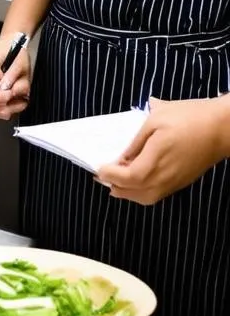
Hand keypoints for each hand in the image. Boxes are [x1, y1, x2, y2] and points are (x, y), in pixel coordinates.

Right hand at [0, 35, 31, 119]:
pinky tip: (19, 102)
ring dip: (6, 109)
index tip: (9, 95)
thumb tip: (6, 90)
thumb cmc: (12, 48)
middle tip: (15, 101)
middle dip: (0, 107)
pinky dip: (9, 108)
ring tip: (20, 102)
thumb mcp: (16, 60)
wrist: (14, 44)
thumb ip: (11, 76)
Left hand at [96, 97, 229, 204]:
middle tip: (100, 176)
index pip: (129, 177)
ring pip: (148, 197)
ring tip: (114, 182)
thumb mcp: (156, 119)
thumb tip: (122, 155)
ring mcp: (176, 181)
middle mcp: (167, 175)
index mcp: (157, 158)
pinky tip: (136, 180)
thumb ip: (137, 140)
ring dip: (128, 193)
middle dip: (116, 187)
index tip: (98, 168)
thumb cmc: (189, 117)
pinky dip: (142, 192)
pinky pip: (158, 194)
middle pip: (137, 193)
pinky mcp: (183, 181)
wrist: (222, 127)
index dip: (111, 175)